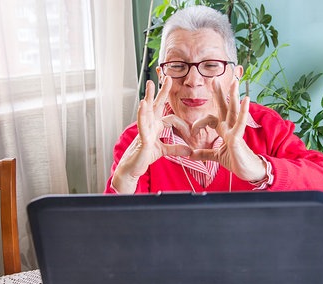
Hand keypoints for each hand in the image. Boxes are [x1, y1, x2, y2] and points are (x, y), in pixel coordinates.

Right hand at [111, 77, 191, 192]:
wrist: (133, 168)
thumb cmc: (144, 157)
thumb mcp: (163, 151)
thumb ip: (176, 148)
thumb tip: (189, 150)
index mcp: (155, 126)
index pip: (167, 114)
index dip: (176, 115)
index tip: (184, 115)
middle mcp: (149, 125)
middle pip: (155, 105)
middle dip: (161, 91)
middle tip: (167, 77)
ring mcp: (144, 130)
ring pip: (146, 110)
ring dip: (148, 97)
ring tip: (149, 84)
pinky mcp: (142, 138)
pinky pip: (142, 124)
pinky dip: (142, 114)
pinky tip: (142, 105)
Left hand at [189, 78, 266, 182]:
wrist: (248, 171)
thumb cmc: (236, 161)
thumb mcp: (217, 156)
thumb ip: (205, 153)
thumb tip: (191, 154)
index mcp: (224, 131)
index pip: (211, 119)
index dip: (200, 123)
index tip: (192, 131)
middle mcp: (230, 128)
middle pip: (224, 107)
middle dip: (220, 93)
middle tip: (215, 79)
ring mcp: (235, 131)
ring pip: (234, 110)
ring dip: (233, 95)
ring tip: (234, 82)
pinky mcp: (239, 138)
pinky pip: (240, 122)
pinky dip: (243, 111)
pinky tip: (246, 99)